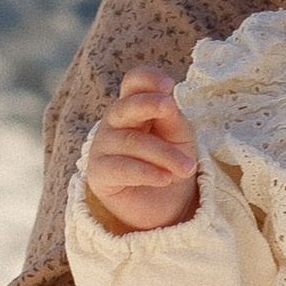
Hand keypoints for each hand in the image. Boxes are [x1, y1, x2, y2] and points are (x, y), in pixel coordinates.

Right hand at [82, 68, 201, 234]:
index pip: (133, 82)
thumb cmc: (170, 163)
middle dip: (148, 104)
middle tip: (170, 107)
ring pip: (132, 142)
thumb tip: (167, 102)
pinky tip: (166, 179)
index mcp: (135, 106)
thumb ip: (172, 119)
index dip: (148, 78)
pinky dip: (147, 172)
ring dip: (164, 155)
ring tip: (187, 169)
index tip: (169, 85)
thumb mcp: (180, 138)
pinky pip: (121, 168)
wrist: (166, 206)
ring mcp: (103, 146)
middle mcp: (115, 122)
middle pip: (125, 106)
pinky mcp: (99, 173)